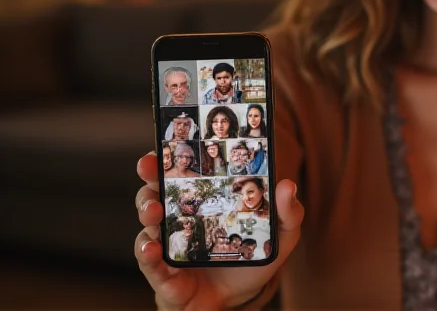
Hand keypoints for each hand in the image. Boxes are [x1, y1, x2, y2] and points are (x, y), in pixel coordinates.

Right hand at [135, 152, 303, 309]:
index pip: (185, 171)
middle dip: (151, 176)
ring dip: (146, 210)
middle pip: (158, 189)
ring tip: (153, 210)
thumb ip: (287, 212)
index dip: (172, 156)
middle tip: (150, 167)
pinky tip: (152, 247)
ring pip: (148, 220)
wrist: (237, 301)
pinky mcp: (163, 272)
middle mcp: (181, 216)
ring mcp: (169, 242)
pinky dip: (146, 252)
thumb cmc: (252, 259)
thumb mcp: (279, 234)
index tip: (166, 144)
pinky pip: (149, 260)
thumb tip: (287, 186)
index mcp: (205, 198)